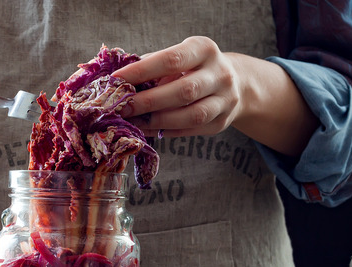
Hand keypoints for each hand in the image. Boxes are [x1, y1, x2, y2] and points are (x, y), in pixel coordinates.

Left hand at [112, 36, 241, 137]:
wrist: (235, 83)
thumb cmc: (193, 68)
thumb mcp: (180, 57)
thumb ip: (152, 66)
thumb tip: (118, 82)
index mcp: (204, 50)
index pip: (171, 60)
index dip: (142, 71)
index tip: (116, 80)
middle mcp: (219, 74)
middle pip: (183, 91)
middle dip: (148, 101)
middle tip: (122, 107)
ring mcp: (224, 100)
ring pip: (190, 115)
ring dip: (157, 121)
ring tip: (133, 122)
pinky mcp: (221, 122)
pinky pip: (189, 130)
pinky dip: (164, 131)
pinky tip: (145, 129)